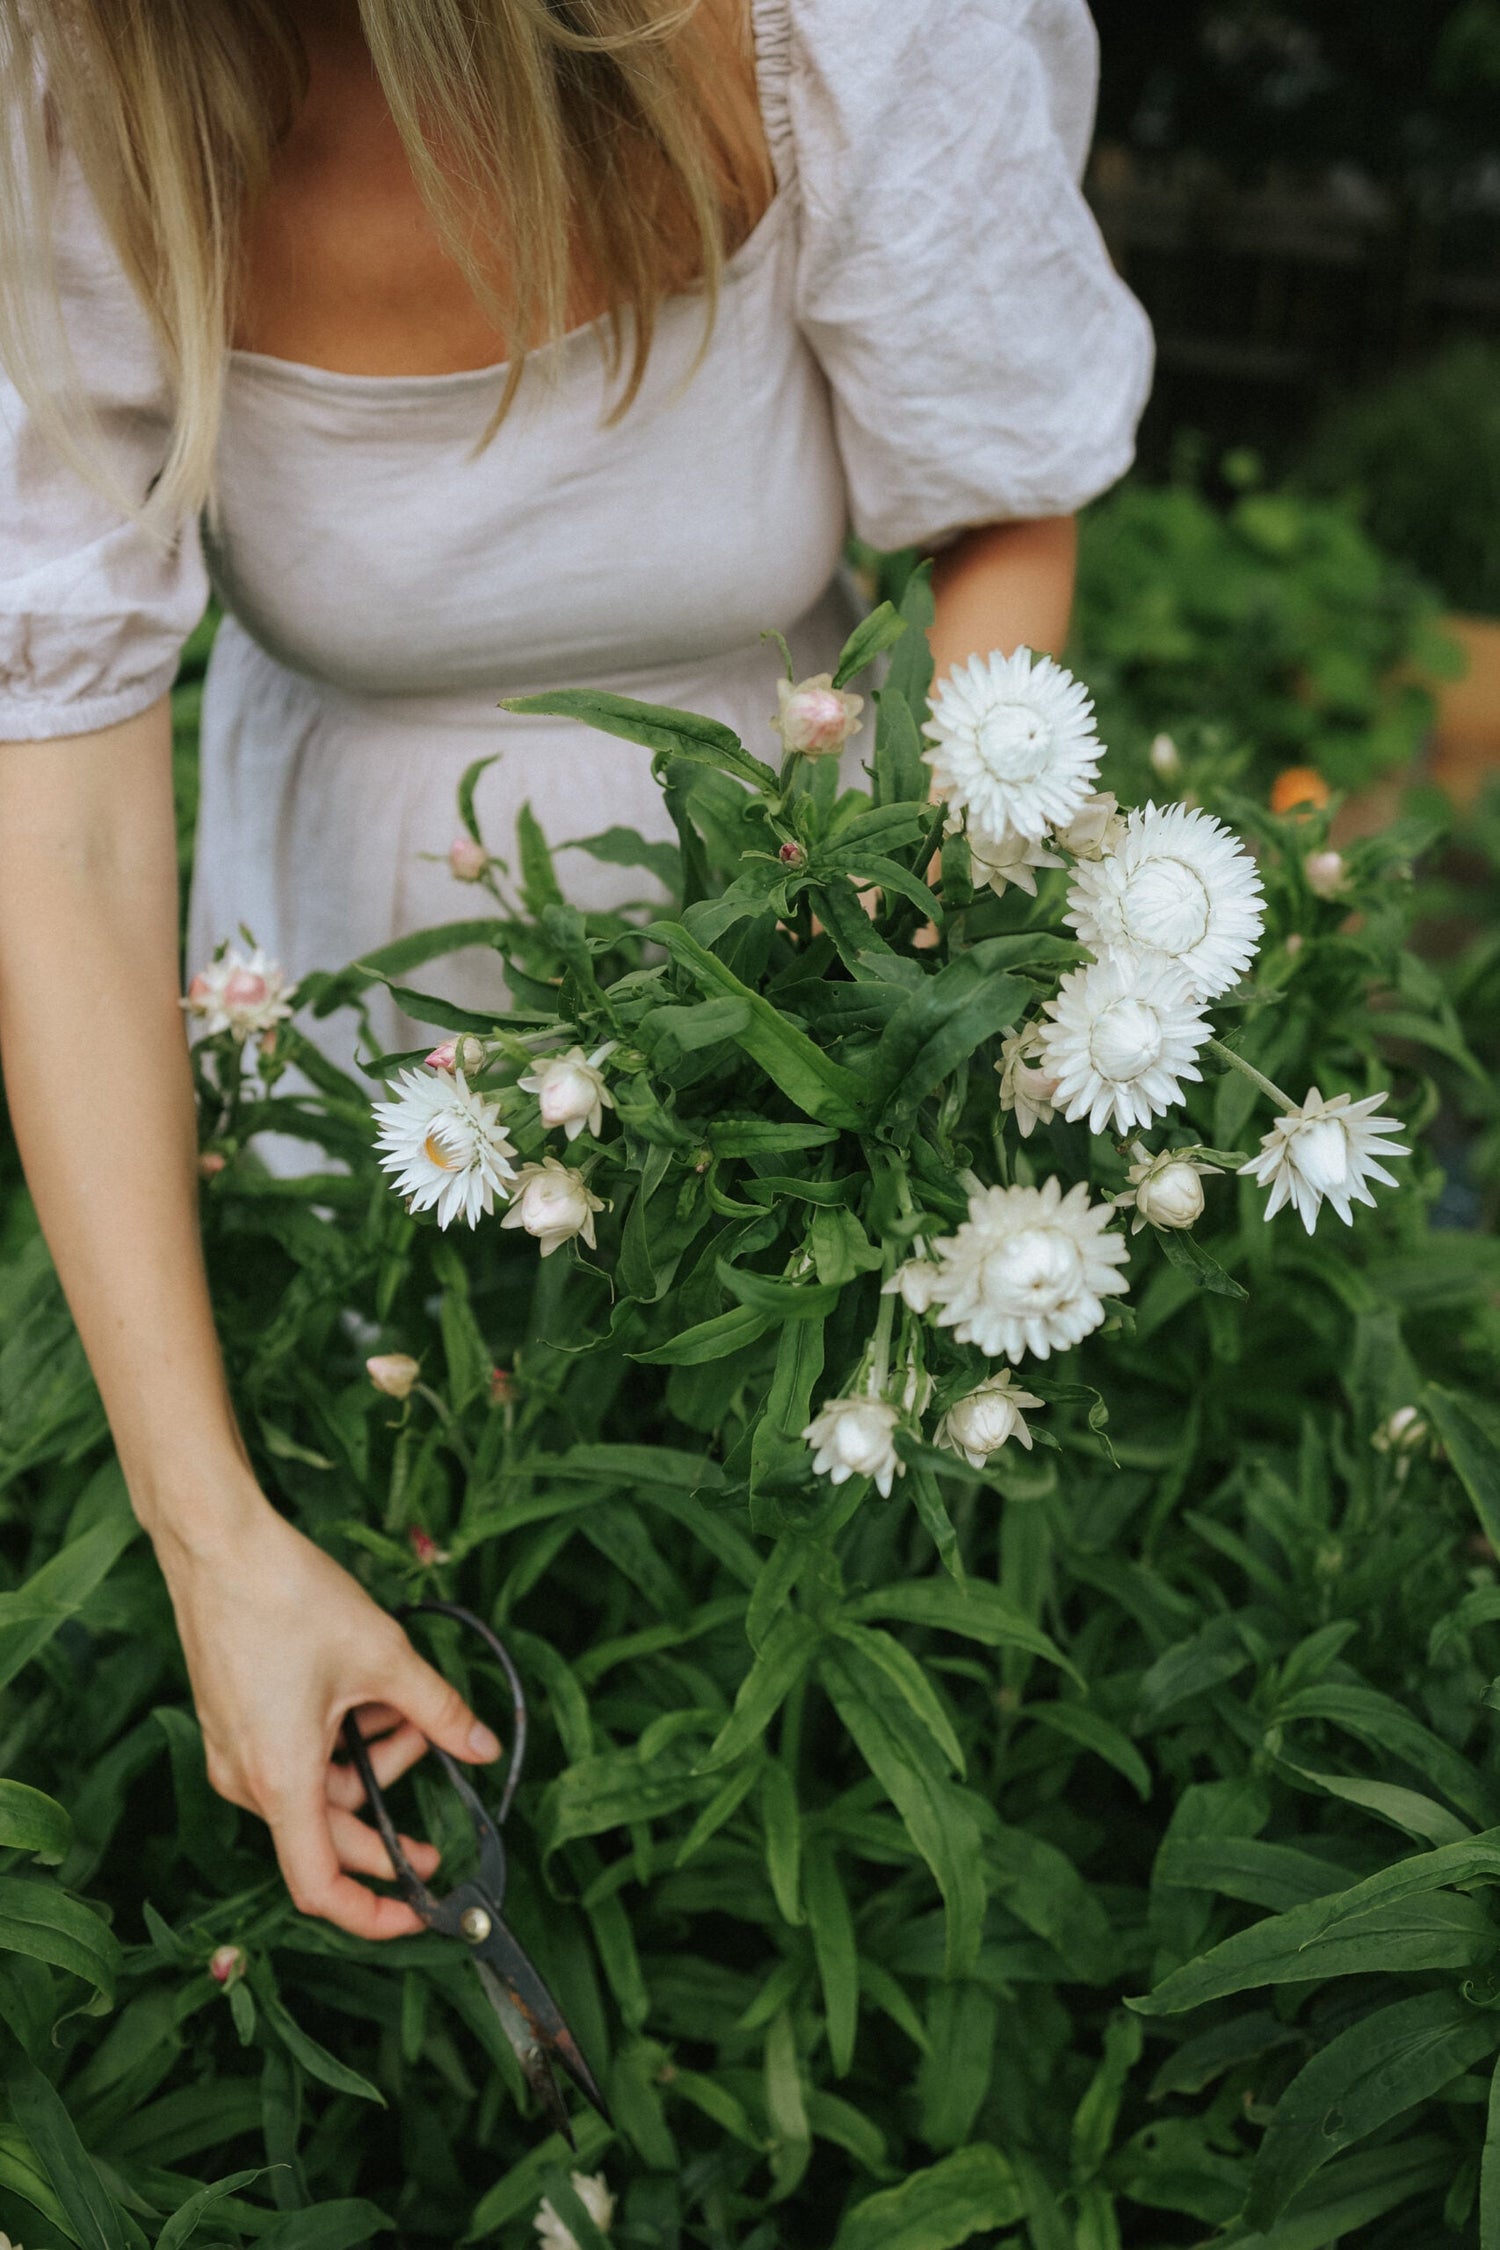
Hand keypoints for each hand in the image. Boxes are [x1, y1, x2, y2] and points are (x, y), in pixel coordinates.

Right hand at [155, 1492, 500, 1937]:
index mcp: (281, 1778)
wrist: (219, 1545)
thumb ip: (438, 1710)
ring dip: (370, 1760)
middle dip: (389, 1818)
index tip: (418, 1912)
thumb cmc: (289, 1598)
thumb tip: (481, 1746)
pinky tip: (371, 1695)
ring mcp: (234, 1751)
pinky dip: (340, 1740)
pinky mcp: (233, 1723)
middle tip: (435, 1805)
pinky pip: (295, 1759)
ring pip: (317, 1789)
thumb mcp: (384, 1656)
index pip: (321, 1886)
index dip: (371, 1913)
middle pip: (328, 1833)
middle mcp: (247, 1778)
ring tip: (408, 1706)